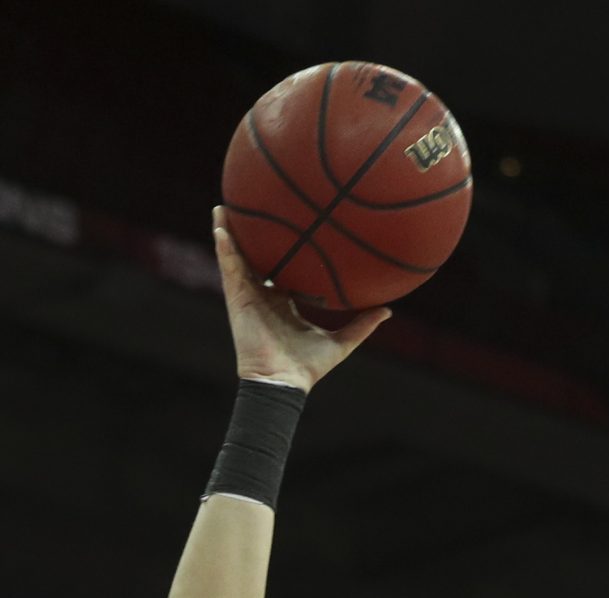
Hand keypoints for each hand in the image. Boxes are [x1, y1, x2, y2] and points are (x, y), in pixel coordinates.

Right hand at [214, 208, 390, 390]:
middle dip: (252, 235)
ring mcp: (248, 297)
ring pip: (236, 258)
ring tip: (223, 206)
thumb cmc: (308, 367)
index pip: (282, 269)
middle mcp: (264, 296)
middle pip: (256, 258)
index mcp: (284, 302)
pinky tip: (220, 227)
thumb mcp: (342, 342)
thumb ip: (362, 325)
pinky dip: (224, 248)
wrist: (283, 381)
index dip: (283, 250)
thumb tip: (388, 310)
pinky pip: (229, 269)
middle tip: (253, 206)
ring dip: (228, 232)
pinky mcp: (237, 300)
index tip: (290, 227)